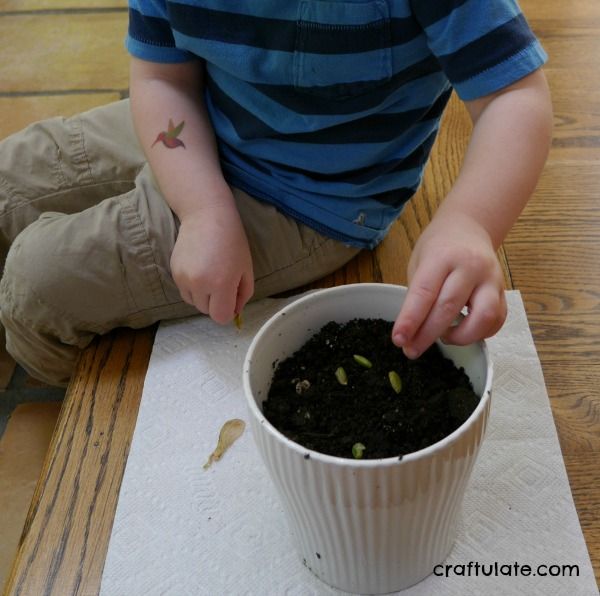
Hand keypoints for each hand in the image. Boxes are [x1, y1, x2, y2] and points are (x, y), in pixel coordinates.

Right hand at [170, 201, 253, 323]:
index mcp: (221, 284)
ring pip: (194, 303)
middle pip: (206, 312)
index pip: (220, 317)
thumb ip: (243, 295)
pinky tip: (200, 269)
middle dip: (216, 303)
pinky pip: (185, 291)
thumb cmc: (232, 241)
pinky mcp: (173, 272)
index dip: (228, 311)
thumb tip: (234, 312)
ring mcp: (183, 279)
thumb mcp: (246, 269)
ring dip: (203, 296)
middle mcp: (199, 284)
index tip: (231, 298)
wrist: (206, 216)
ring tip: (210, 275)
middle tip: (222, 283)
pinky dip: (193, 287)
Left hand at [392, 212, 506, 357]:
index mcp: (441, 256)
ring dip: (461, 337)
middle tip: (411, 350)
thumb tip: (411, 332)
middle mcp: (470, 266)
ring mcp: (491, 279)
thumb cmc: (438, 247)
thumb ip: (418, 295)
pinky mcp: (503, 291)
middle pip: (449, 308)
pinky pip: (497, 321)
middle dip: (427, 335)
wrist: (469, 227)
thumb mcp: (419, 262)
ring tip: (444, 337)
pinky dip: (480, 334)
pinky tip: (463, 332)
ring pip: (483, 317)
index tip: (399, 340)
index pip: (424, 292)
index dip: (410, 319)